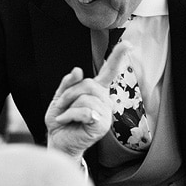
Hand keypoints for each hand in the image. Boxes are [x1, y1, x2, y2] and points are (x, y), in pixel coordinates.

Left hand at [44, 43, 131, 159]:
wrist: (57, 141)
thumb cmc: (60, 120)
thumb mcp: (60, 97)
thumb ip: (68, 83)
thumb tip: (78, 70)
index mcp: (96, 91)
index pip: (109, 72)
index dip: (117, 57)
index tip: (128, 45)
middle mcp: (104, 100)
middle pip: (88, 84)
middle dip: (69, 93)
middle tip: (61, 106)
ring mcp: (105, 113)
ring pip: (85, 98)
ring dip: (68, 107)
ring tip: (64, 116)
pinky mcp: (102, 125)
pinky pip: (85, 111)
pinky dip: (69, 115)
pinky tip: (66, 122)